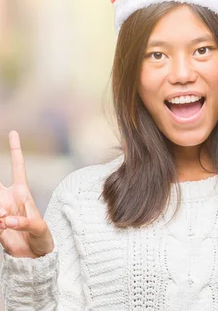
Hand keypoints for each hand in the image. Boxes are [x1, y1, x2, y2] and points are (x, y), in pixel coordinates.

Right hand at [0, 131, 53, 257]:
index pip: (18, 166)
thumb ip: (25, 222)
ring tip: (5, 224)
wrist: (33, 256)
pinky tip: (3, 230)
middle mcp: (7, 198)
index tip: (14, 132)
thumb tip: (5, 219)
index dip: (15, 150)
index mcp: (23, 193)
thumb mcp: (40, 229)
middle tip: (3, 203)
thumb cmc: (42, 238)